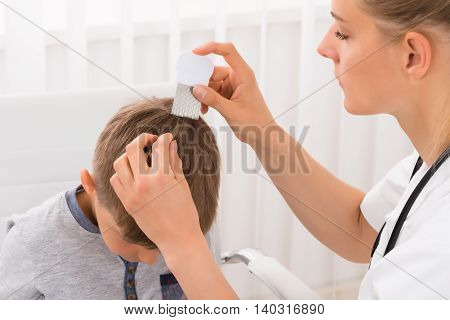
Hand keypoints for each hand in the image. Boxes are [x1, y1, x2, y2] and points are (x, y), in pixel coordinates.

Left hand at [109, 133, 201, 253]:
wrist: (177, 239)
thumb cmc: (185, 214)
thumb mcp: (182, 185)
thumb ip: (174, 162)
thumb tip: (171, 145)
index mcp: (162, 177)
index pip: (159, 147)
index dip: (164, 138)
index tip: (166, 138)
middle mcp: (144, 183)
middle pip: (133, 148)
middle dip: (142, 139)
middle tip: (149, 141)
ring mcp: (132, 193)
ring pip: (119, 162)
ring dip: (129, 155)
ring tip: (139, 158)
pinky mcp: (126, 202)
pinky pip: (115, 180)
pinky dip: (121, 172)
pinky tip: (132, 173)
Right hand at [192, 41, 274, 144]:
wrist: (262, 135)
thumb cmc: (255, 122)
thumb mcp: (231, 111)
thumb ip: (213, 99)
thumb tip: (196, 89)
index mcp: (244, 74)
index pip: (228, 51)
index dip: (211, 47)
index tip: (195, 52)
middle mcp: (238, 77)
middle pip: (214, 70)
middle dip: (202, 81)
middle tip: (192, 91)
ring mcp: (233, 86)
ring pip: (211, 83)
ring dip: (203, 93)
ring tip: (200, 106)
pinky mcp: (229, 95)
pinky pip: (213, 92)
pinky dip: (207, 99)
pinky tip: (204, 109)